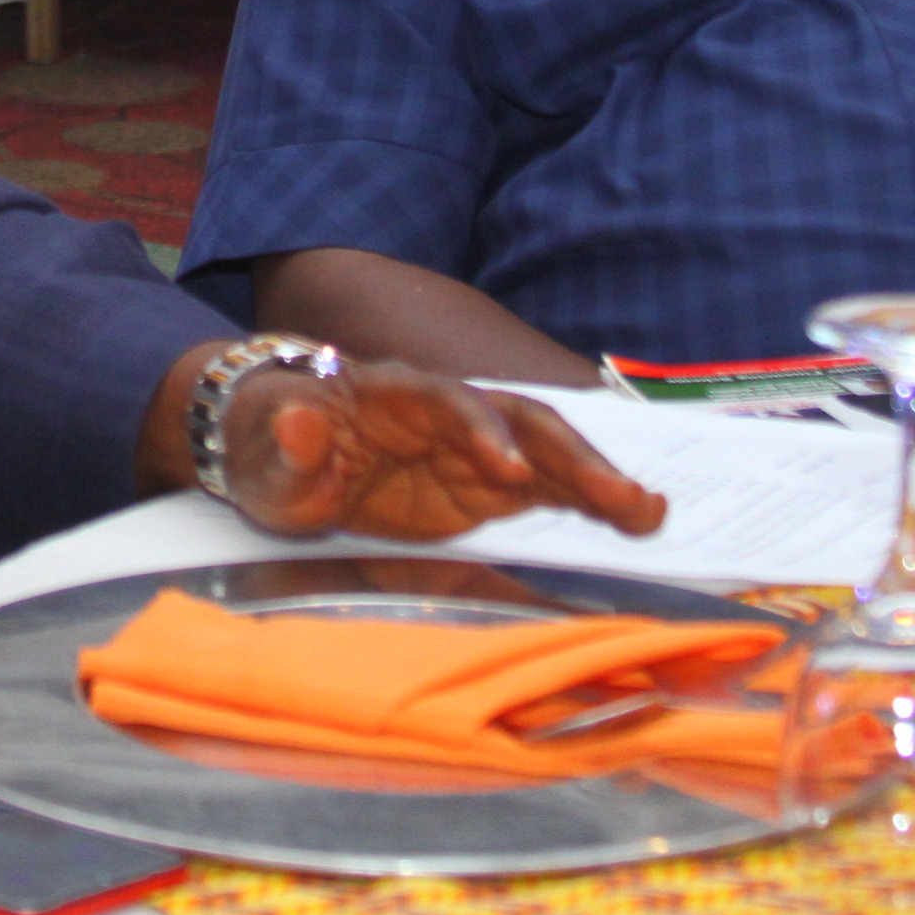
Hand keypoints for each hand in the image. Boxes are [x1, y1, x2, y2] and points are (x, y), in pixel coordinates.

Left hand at [220, 358, 667, 543]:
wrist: (281, 452)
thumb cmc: (273, 449)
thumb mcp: (265, 455)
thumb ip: (287, 443)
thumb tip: (302, 417)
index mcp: (390, 394)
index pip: (444, 401)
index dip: (480, 431)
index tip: (509, 472)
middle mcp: (446, 412)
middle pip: (517, 419)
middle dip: (567, 455)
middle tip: (617, 496)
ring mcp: (472, 447)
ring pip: (546, 452)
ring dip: (595, 479)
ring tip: (649, 513)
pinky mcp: (486, 484)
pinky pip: (547, 489)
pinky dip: (589, 502)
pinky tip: (636, 521)